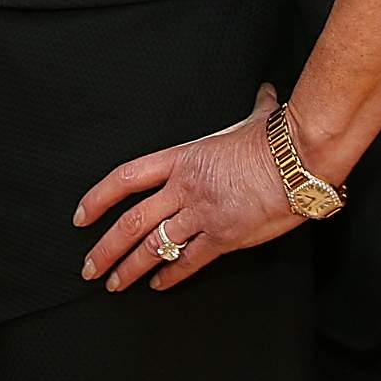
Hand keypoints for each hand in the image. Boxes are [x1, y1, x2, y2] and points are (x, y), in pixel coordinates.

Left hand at [73, 84, 299, 290]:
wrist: (299, 160)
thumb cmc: (278, 138)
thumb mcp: (256, 120)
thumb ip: (255, 109)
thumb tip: (266, 95)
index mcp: (183, 158)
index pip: (126, 178)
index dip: (98, 198)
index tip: (82, 217)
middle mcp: (184, 188)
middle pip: (131, 222)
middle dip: (106, 249)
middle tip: (89, 268)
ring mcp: (201, 214)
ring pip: (153, 247)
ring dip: (130, 269)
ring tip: (114, 284)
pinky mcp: (223, 237)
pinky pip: (189, 262)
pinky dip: (171, 276)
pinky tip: (158, 285)